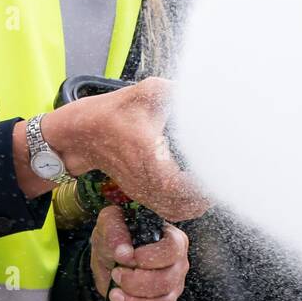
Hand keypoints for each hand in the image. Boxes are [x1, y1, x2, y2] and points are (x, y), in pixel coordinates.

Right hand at [79, 77, 210, 221]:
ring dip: (196, 202)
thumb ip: (177, 90)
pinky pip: (167, 208)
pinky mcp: (139, 193)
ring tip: (209, 184)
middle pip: (185, 206)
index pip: (184, 187)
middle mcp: (146, 181)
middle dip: (206, 196)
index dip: (205, 185)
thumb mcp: (146, 93)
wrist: (79, 134)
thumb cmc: (112, 113)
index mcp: (150, 158)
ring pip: (177, 211)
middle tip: (221, 177)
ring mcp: (141, 191)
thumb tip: (205, 89)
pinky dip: (183, 204)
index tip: (221, 171)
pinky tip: (192, 187)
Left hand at [89, 205, 189, 300]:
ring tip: (115, 295)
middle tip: (116, 274)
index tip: (128, 257)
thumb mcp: (110, 223)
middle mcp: (178, 266)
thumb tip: (123, 252)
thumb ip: (116, 230)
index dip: (149, 257)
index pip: (172, 250)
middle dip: (135, 283)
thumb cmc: (116, 235)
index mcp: (173, 241)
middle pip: (167, 282)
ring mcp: (173, 290)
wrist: (109, 254)